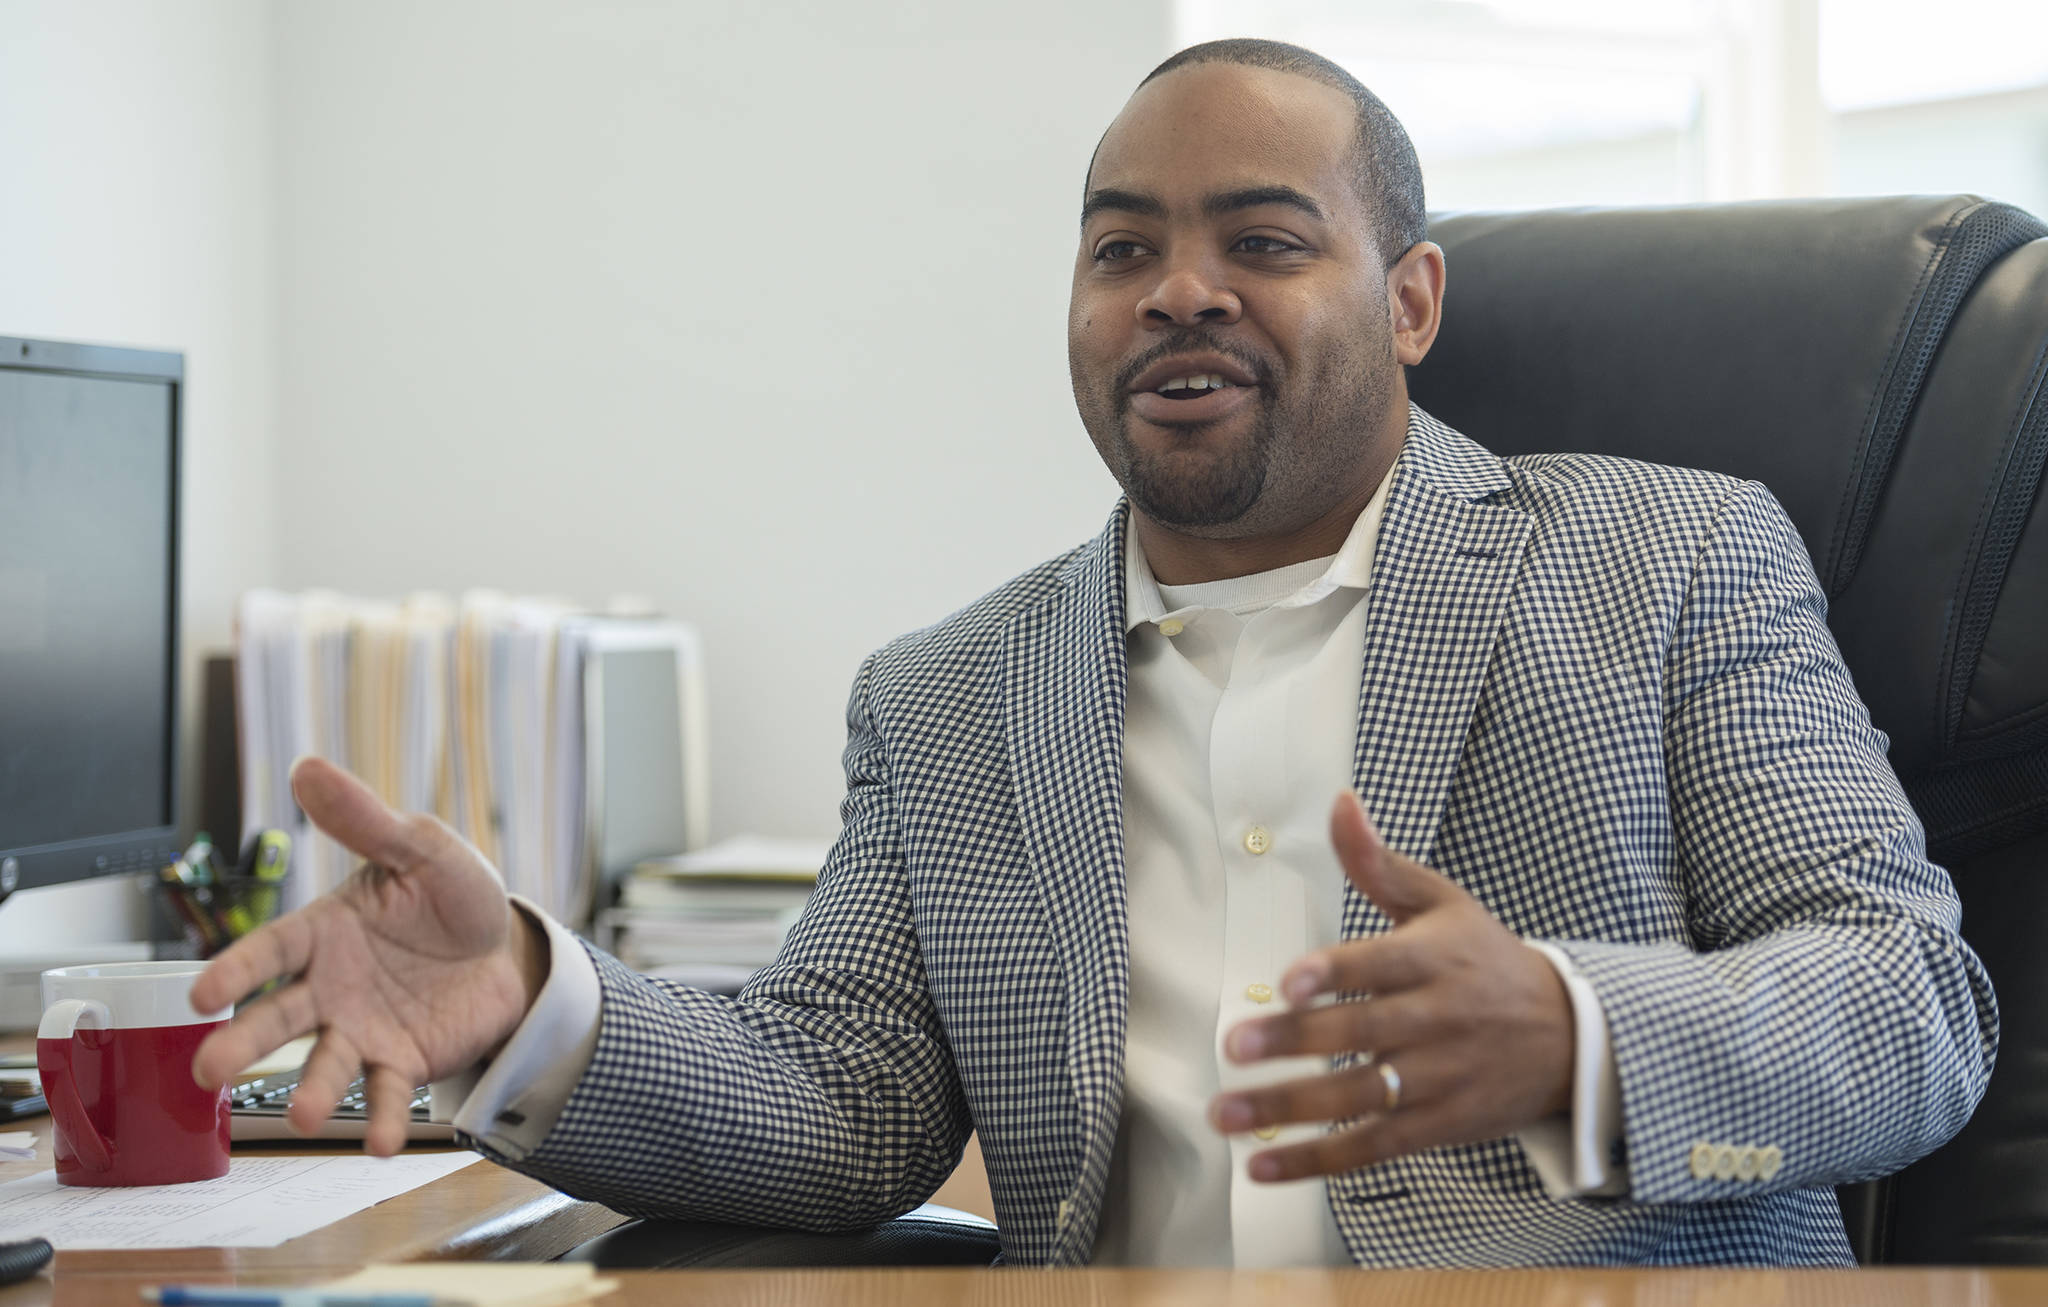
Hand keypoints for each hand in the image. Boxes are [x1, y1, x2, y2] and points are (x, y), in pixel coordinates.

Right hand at [189, 757, 548, 1154]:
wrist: (507, 949)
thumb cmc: (452, 895)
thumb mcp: (421, 848)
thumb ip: (367, 821)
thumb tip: (308, 767)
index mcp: (324, 931)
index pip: (271, 949)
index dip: (236, 969)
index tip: (202, 993)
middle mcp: (329, 987)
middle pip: (278, 1017)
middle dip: (243, 1044)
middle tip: (207, 1071)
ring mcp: (361, 1029)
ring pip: (326, 1062)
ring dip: (313, 1091)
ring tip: (306, 1116)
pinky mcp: (403, 1062)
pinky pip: (389, 1093)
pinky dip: (385, 1120)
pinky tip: (382, 1145)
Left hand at [1208, 792, 1573, 1181]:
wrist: (1569, 1038)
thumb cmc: (1487, 962)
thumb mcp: (1443, 905)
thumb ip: (1379, 865)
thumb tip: (1340, 804)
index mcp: (1432, 960)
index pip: (1377, 965)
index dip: (1332, 973)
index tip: (1289, 982)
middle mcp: (1434, 1020)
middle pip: (1359, 1034)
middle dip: (1294, 1043)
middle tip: (1234, 1046)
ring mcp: (1437, 1078)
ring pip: (1358, 1096)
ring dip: (1288, 1110)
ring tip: (1226, 1113)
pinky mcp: (1438, 1126)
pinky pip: (1372, 1146)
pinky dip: (1317, 1161)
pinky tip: (1264, 1167)